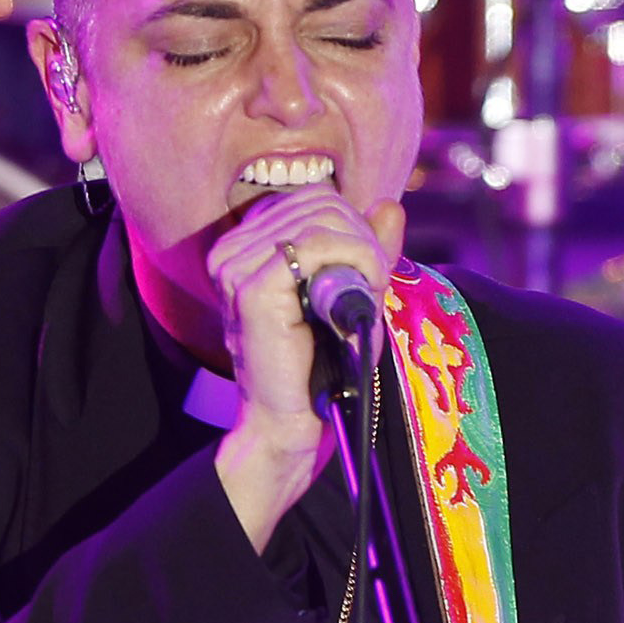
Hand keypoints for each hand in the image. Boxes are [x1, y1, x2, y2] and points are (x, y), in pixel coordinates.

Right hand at [208, 189, 404, 547]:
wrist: (293, 424)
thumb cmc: (322, 367)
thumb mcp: (353, 295)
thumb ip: (368, 248)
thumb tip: (390, 206)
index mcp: (247, 246)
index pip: (313, 198)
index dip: (354, 225)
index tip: (371, 269)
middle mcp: (232, 249)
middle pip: (319, 202)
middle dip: (363, 237)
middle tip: (375, 283)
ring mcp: (237, 267)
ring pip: (322, 217)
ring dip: (363, 250)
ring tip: (368, 292)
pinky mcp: (253, 289)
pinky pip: (316, 243)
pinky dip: (354, 258)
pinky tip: (363, 289)